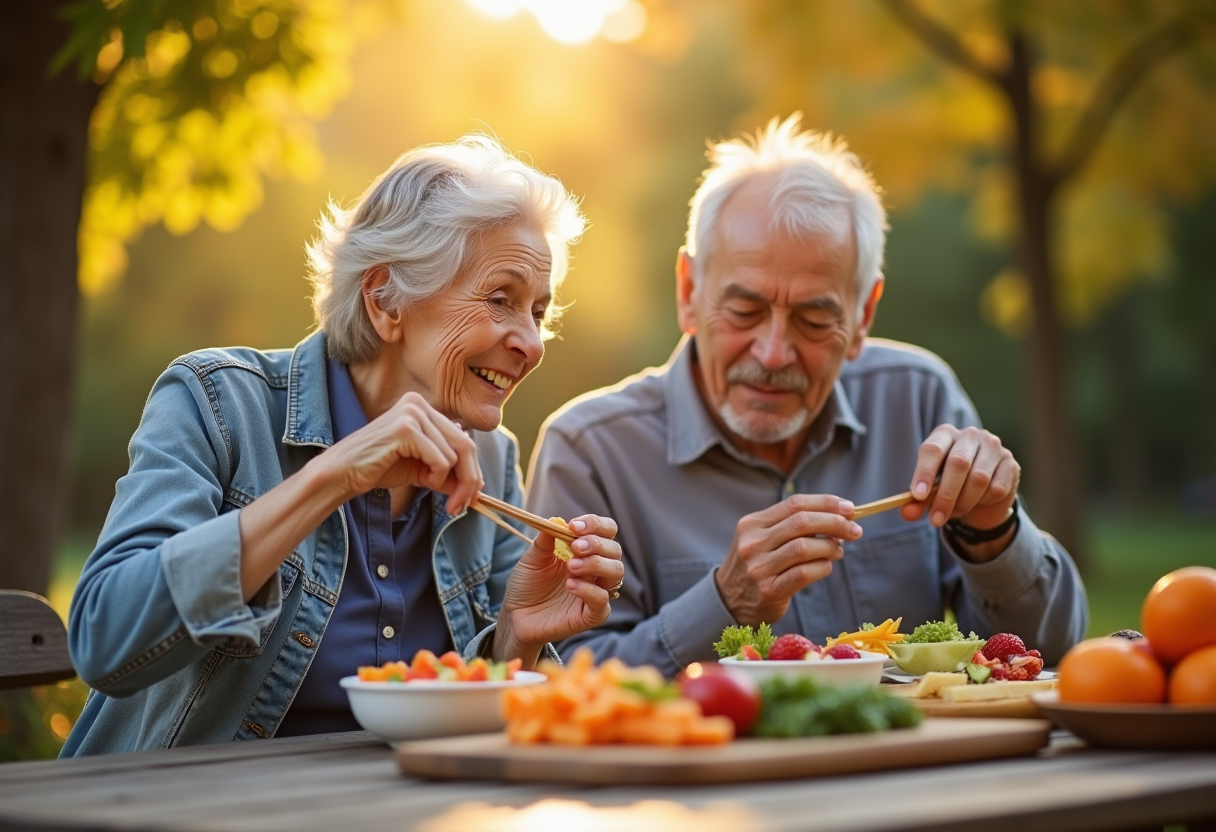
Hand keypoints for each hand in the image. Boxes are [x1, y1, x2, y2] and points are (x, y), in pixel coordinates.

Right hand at [317, 391, 482, 514]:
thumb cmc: (378, 468)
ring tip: (432, 488)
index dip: (472, 468)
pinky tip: (423, 480)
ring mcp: (412, 413)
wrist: (343, 473)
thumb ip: (447, 473)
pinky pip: (440, 459)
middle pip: (465, 444)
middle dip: (469, 479)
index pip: (463, 437)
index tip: (472, 495)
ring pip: (455, 453)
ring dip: (449, 480)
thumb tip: (477, 488)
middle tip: (464, 505)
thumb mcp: (421, 470)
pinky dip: (437, 476)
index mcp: (423, 407)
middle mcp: (418, 404)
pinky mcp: (405, 428)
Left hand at [493, 514, 623, 666]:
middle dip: (597, 544)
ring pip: (616, 572)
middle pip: (614, 550)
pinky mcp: (591, 615)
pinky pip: (602, 601)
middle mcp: (595, 569)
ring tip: (571, 566)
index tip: (574, 526)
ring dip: (596, 564)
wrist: (515, 615)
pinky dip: (590, 590)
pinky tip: (570, 585)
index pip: (606, 531)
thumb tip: (555, 521)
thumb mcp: (532, 558)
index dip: (596, 524)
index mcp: (585, 551)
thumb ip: (545, 540)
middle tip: (575, 547)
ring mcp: (595, 591)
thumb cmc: (527, 585)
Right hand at [714, 495, 861, 625]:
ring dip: (830, 546)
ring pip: (804, 547)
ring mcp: (759, 567)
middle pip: (802, 522)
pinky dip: (823, 567)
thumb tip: (838, 516)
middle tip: (854, 530)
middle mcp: (753, 543)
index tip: (848, 508)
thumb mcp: (762, 539)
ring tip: (838, 550)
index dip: (825, 503)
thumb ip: (791, 526)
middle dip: (835, 523)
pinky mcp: (769, 590)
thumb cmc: (756, 565)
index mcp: (752, 524)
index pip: (794, 504)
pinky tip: (827, 566)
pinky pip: (804, 573)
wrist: (729, 601)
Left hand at [902, 424, 1019, 539]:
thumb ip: (918, 502)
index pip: (932, 449)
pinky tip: (980, 501)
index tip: (918, 496)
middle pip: (957, 463)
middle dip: (945, 496)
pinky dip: (985, 501)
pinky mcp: (1011, 463)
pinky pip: (997, 488)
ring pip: (978, 478)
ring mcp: (994, 447)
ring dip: (964, 502)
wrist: (984, 495)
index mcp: (945, 434)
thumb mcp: (931, 492)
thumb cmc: (951, 485)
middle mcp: (970, 435)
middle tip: (935, 520)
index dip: (924, 472)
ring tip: (955, 512)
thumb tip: (907, 513)